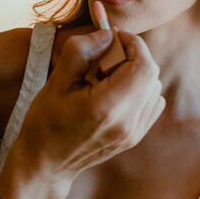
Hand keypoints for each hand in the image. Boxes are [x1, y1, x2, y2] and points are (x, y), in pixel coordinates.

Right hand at [0, 28, 164, 198]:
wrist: (46, 163)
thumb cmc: (45, 122)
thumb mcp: (56, 81)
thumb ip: (82, 51)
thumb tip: (107, 35)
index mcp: (107, 107)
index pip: (143, 65)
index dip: (133, 44)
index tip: (113, 38)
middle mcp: (127, 122)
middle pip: (151, 74)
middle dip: (132, 56)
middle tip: (105, 57)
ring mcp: (133, 133)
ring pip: (154, 87)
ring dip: (136, 73)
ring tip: (107, 78)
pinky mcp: (134, 138)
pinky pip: (152, 103)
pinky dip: (139, 90)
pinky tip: (115, 92)